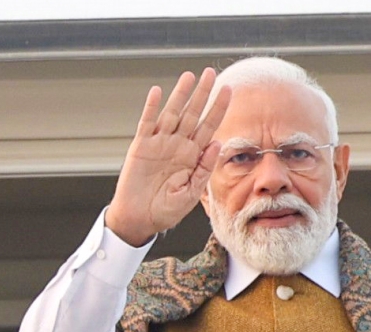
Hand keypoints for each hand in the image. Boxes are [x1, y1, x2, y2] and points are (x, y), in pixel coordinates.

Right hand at [105, 68, 231, 245]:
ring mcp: (159, 144)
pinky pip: (147, 123)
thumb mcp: (190, 193)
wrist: (140, 220)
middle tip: (211, 73)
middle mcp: (177, 146)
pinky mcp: (141, 147)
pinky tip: (157, 92)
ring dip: (180, 95)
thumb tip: (217, 143)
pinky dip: (151, 107)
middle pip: (192, 114)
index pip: (209, 127)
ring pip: (171, 113)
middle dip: (202, 94)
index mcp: (192, 156)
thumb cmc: (166, 210)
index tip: (229, 91)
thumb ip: (204, 168)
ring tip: (189, 76)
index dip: (218, 109)